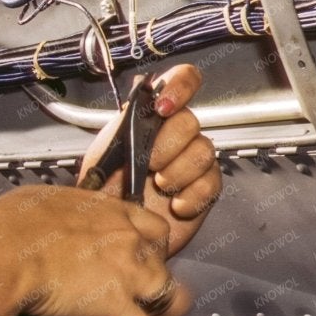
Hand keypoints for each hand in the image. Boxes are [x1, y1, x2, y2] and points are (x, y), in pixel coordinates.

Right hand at [0, 186, 193, 315]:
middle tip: (136, 295)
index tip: (138, 257)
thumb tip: (57, 219)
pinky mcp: (116, 306)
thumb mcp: (45, 201)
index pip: (154, 227)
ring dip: (161, 315)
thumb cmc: (12, 223)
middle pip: (164, 262)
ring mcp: (127, 273)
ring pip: (169, 296)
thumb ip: (67, 212)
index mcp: (112, 213)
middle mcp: (129, 239)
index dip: (151, 246)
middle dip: (154, 280)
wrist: (6, 251)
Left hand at [78, 63, 220, 259]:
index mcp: (152, 117)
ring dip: (179, 171)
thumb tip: (141, 92)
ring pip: (205, 150)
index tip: (163, 107)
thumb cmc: (103, 193)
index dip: (179, 87)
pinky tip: (175, 205)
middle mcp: (176, 135)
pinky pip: (212, 182)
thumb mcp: (103, 152)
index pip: (181, 81)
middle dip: (168, 144)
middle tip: (148, 164)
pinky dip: (192, 196)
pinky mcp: (204, 189)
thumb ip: (124, 122)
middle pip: (190, 121)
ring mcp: (193, 161)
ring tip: (159, 186)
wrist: (112, 234)